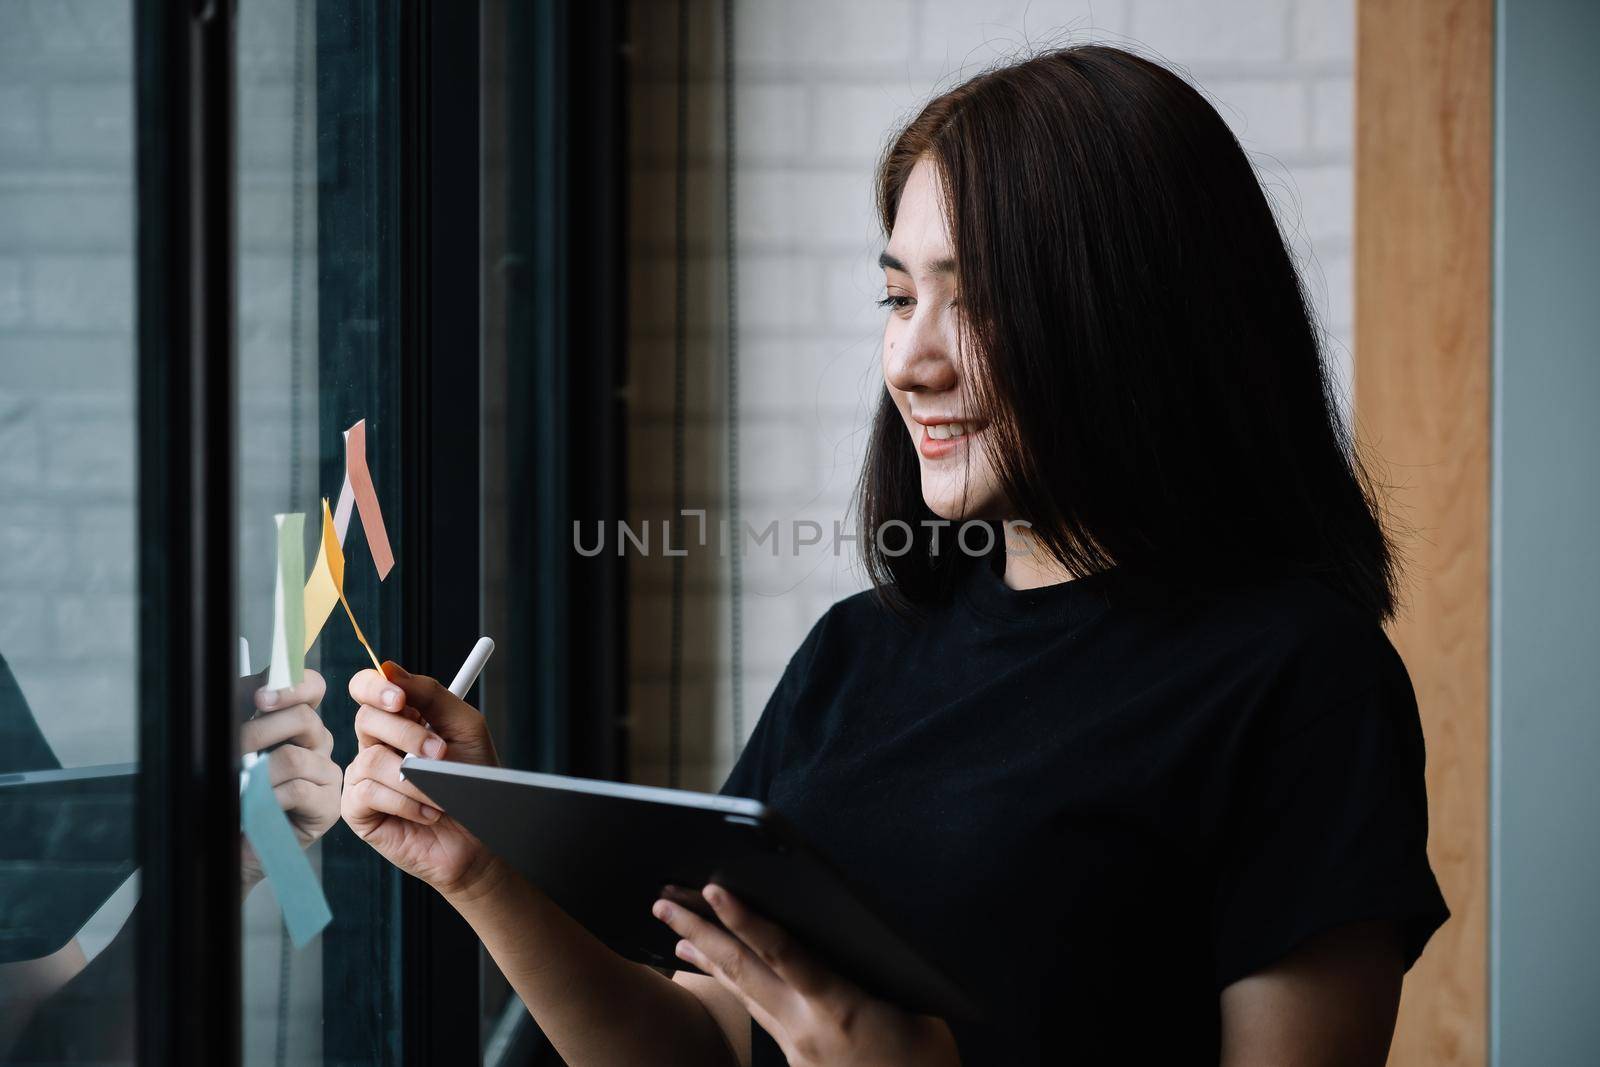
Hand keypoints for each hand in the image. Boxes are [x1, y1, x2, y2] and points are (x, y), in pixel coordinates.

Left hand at [240, 670, 338, 888]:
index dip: (292, 686)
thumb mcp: (233, 746)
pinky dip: (269, 798)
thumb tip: (251, 685)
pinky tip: (256, 807)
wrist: (227, 846)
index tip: (259, 698)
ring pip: (295, 758)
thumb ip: (242, 710)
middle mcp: (317, 744)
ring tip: (240, 788)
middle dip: (258, 733)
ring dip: (258, 774)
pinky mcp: (328, 806)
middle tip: (232, 752)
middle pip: (304, 719)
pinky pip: (298, 790)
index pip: (312, 687)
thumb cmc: (230, 796)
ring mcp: (327, 775)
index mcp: (297, 724)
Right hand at [340, 661, 501, 894]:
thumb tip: (388, 668)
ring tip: (442, 793)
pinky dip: (406, 802)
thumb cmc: (474, 779)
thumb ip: (431, 694)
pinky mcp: (358, 809)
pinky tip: (429, 812)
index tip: (400, 699)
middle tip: (439, 753)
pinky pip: (369, 793)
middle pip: (367, 718)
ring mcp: (364, 776)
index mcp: (399, 719)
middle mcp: (377, 743)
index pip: (368, 688)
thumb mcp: (464, 727)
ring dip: (415, 778)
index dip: (375, 687)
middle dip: (407, 735)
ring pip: (371, 759)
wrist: (480, 835)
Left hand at [652, 885, 959, 1066]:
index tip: (712, 890)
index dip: (745, 920)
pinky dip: (732, 986)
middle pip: (740, 970)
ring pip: (742, 992)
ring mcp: (794, 1046)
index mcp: (838, 1008)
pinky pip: (756, 1012)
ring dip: (707, 957)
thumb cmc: (925, 1064)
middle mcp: (804, 1027)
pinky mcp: (793, 1058)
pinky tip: (719, 973)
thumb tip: (837, 939)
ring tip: (675, 933)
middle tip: (663, 900)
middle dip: (699, 930)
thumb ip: (868, 973)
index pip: (781, 953)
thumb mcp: (912, 1010)